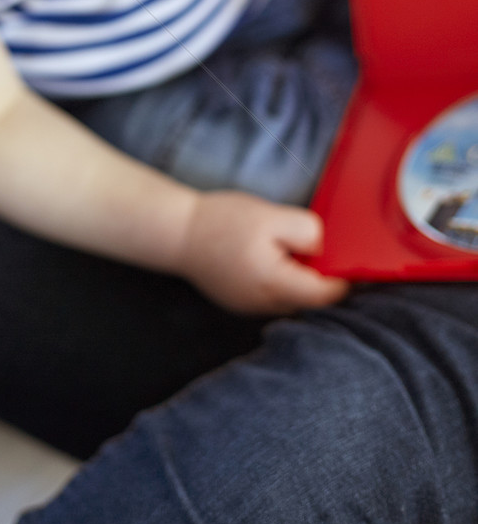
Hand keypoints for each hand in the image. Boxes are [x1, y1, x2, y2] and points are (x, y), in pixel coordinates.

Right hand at [177, 190, 349, 314]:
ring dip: (296, 278)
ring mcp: (251, 308)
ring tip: (281, 249)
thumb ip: (305, 231)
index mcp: (276, 284)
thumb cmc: (222, 222)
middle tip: (306, 247)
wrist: (177, 233)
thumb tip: (324, 249)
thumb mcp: (271, 215)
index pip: (326, 295)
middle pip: (309, 299)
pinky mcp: (241, 303)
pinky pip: (272, 296)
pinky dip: (277, 280)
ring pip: (291, 299)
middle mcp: (266, 304)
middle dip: (316, 275)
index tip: (345, 259)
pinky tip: (264, 257)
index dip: (341, 277)